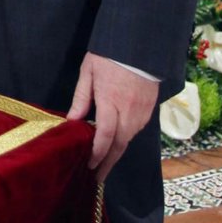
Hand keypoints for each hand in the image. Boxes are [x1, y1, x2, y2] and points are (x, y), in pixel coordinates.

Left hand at [66, 52, 159, 181]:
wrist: (140, 46)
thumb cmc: (109, 56)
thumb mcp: (88, 72)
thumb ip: (81, 98)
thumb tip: (72, 121)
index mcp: (111, 101)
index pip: (104, 135)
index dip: (97, 153)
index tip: (89, 165)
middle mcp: (128, 112)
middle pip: (119, 145)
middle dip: (108, 163)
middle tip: (97, 177)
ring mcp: (141, 112)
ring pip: (128, 139)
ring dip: (116, 152)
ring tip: (104, 163)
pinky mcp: (150, 110)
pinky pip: (136, 130)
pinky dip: (125, 139)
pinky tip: (117, 143)